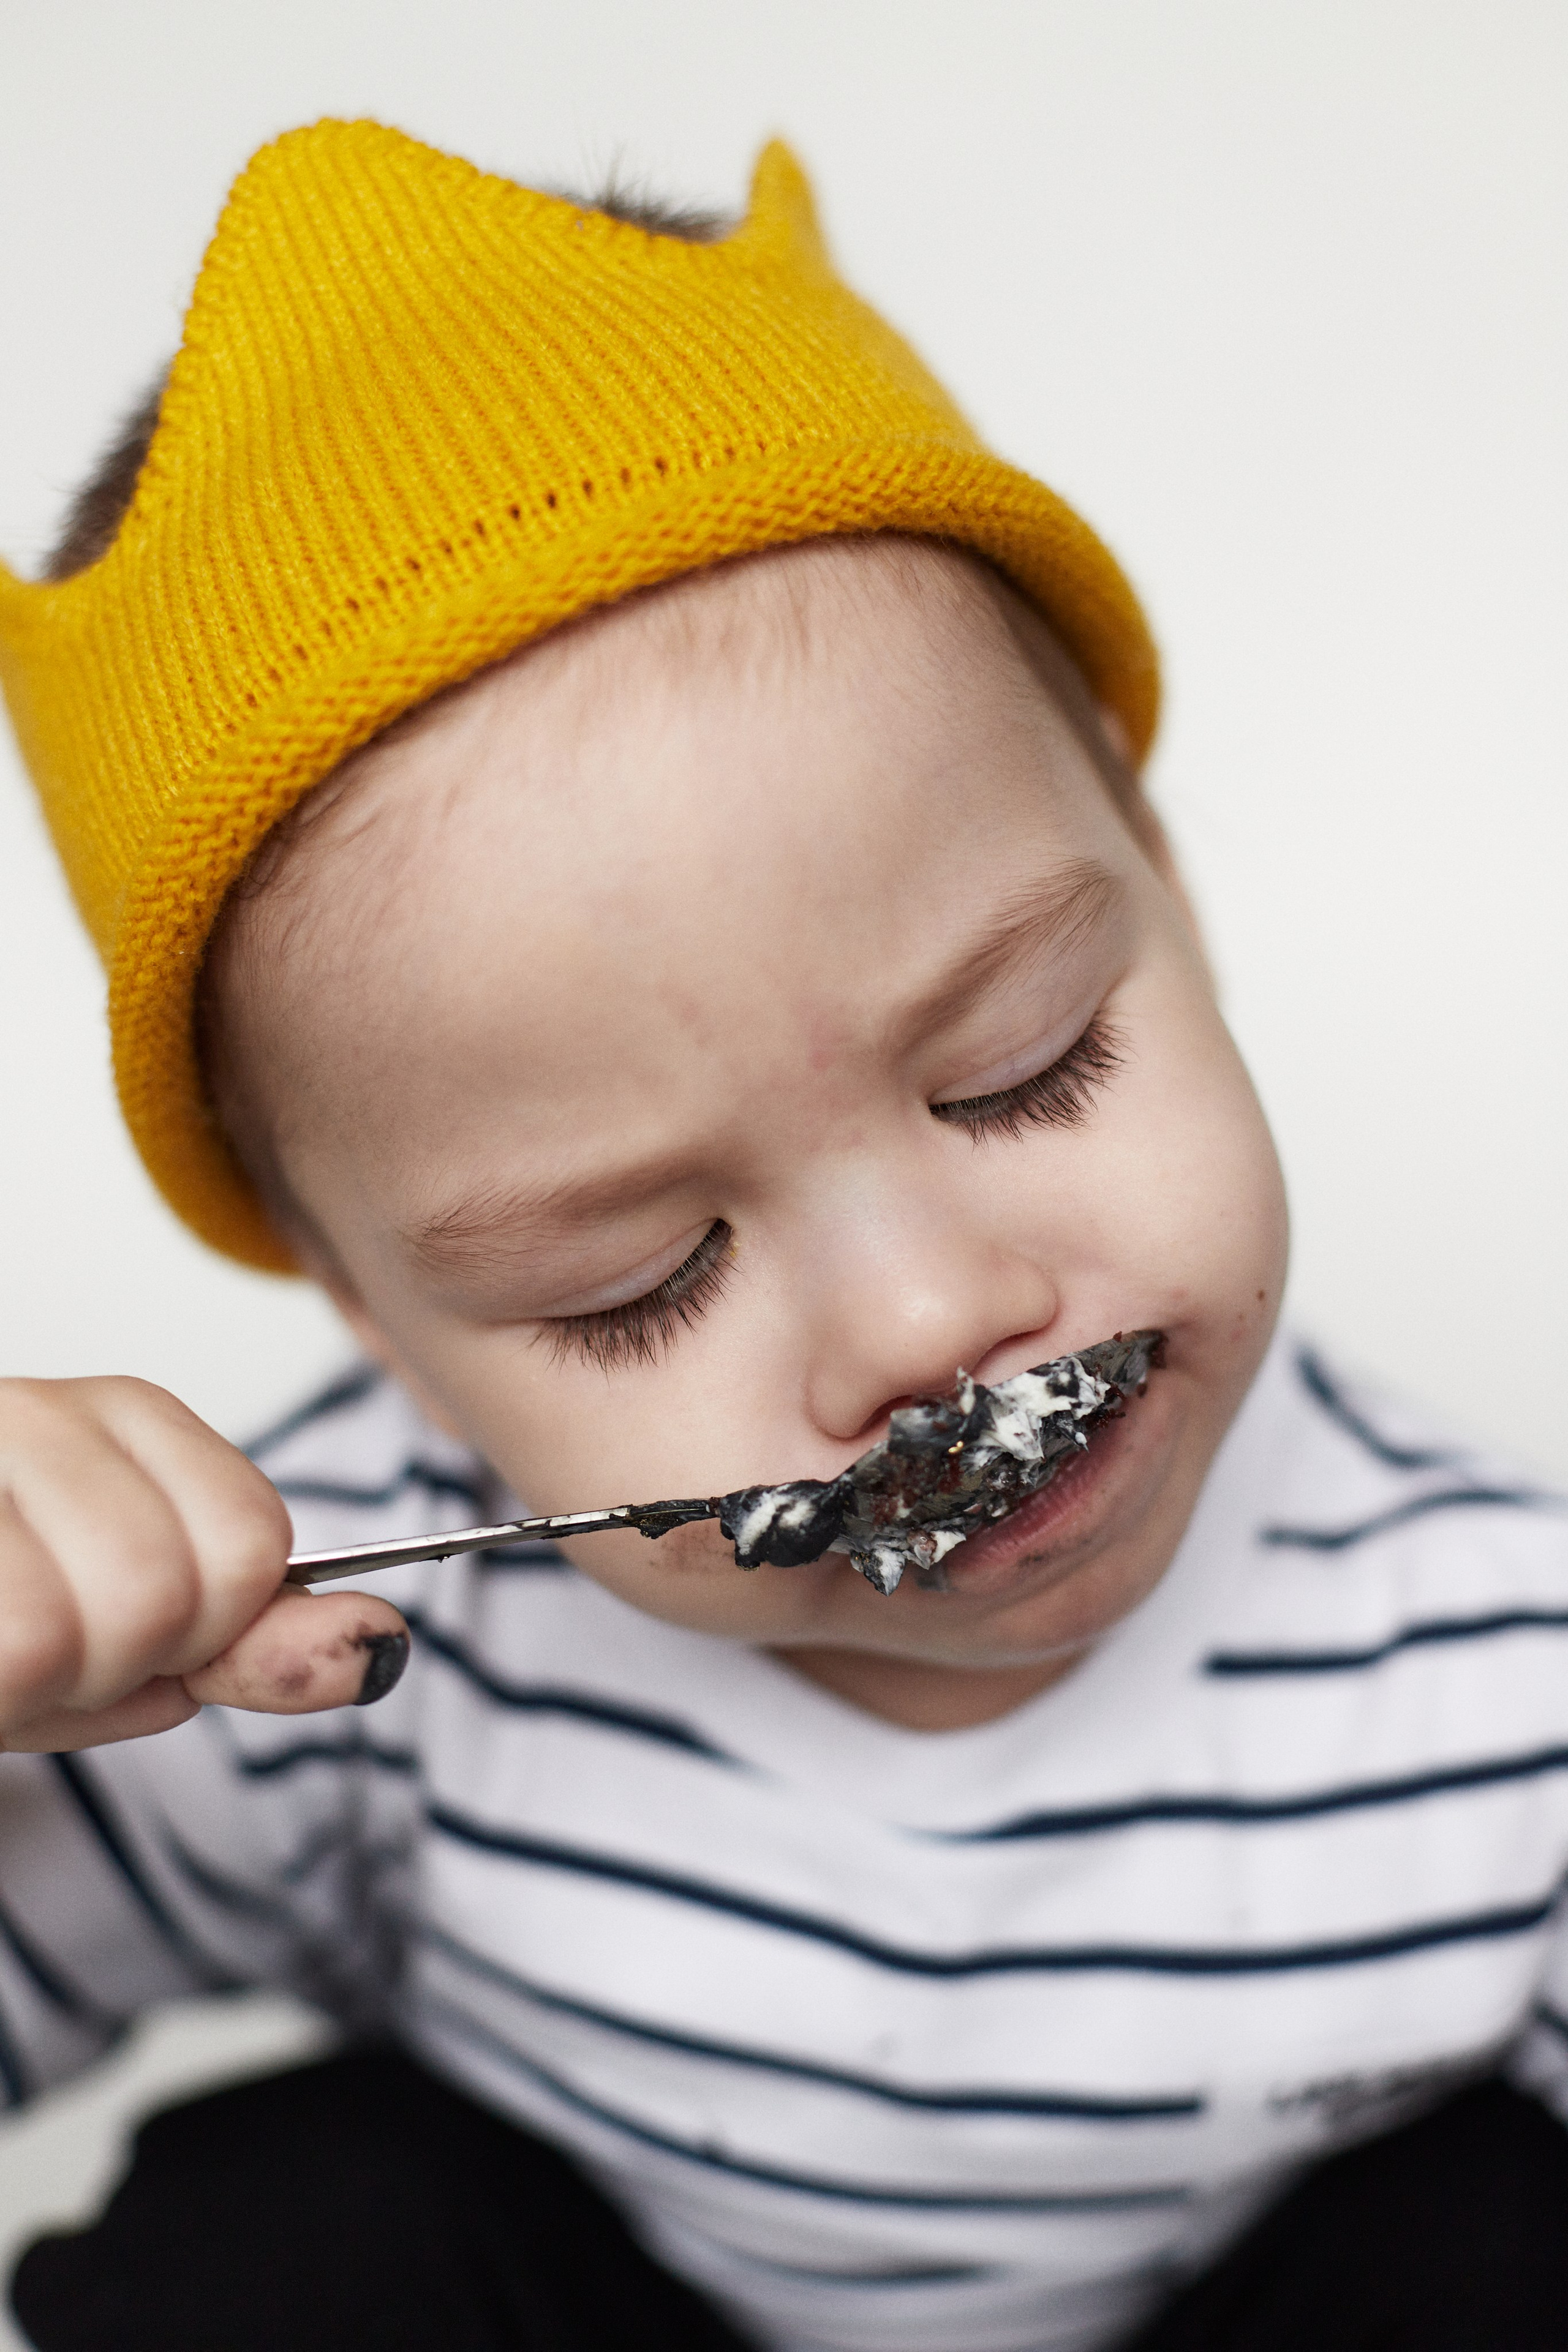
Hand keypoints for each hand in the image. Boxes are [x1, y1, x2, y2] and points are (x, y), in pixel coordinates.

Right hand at [0, 1377, 408, 1752]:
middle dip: (127, 1664)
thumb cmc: (1, 1617)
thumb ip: (254, 1646)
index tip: (130, 1637)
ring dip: (60, 1681)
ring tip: (9, 1648)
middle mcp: (51, 1413)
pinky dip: (10, 1690)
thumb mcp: (126, 1642)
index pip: (254, 1541)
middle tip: (51, 1653)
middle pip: (191, 1580)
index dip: (208, 1628)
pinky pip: (29, 1646)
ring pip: (118, 1609)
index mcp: (122, 1420)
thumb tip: (382, 1648)